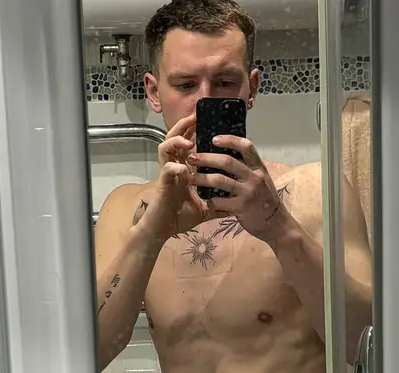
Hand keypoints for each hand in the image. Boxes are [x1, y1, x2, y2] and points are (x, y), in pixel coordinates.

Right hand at [138, 115, 214, 240]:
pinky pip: (167, 169)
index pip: (188, 145)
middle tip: (196, 116)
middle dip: (185, 126)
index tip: (209, 121)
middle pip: (175, 138)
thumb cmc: (180, 218)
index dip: (195, 131)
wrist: (164, 230)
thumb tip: (236, 207)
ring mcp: (167, 174)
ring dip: (176, 141)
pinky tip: (183, 168)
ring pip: (165, 147)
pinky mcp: (162, 183)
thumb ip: (218, 204)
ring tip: (188, 140)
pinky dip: (174, 166)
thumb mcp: (205, 209)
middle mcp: (175, 167)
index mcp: (185, 170)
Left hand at [187, 136, 286, 240]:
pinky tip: (206, 201)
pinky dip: (211, 201)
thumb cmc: (265, 201)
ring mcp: (248, 192)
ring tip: (190, 178)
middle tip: (191, 158)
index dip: (229, 140)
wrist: (276, 224)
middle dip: (206, 158)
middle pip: (227, 161)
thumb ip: (248, 170)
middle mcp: (254, 177)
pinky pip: (220, 202)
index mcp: (258, 168)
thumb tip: (228, 157)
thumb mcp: (262, 180)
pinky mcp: (241, 208)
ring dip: (202, 178)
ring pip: (220, 180)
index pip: (245, 146)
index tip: (214, 139)